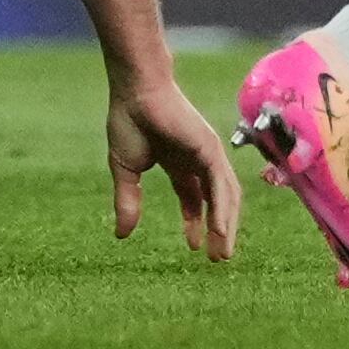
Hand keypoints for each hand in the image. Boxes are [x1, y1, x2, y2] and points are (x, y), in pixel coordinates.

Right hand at [106, 76, 241, 261]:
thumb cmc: (128, 121)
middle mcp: (199, 159)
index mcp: (179, 162)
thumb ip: (128, 200)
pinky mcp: (211, 149)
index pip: (194, 197)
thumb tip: (122, 235)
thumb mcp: (125, 169)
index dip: (195, 222)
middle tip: (218, 258)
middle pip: (216, 201)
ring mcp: (209, 153)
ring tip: (223, 253)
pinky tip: (220, 230)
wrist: (135, 91)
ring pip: (225, 196)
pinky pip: (221, 184)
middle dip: (218, 230)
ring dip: (226, 225)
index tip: (195, 246)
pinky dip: (223, 209)